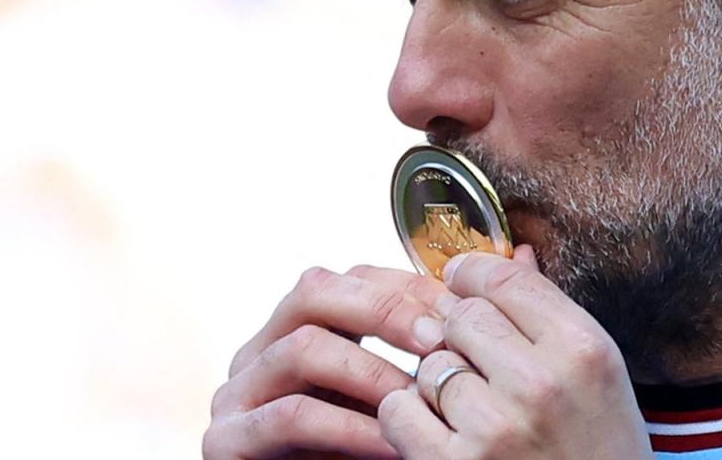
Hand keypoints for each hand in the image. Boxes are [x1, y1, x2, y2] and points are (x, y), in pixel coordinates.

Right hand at [203, 265, 453, 459]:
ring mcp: (238, 393)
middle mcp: (261, 350)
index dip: (405, 287)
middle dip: (384, 309)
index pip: (350, 279)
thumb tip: (493, 296)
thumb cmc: (357, 458)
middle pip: (314, 291)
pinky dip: (349, 427)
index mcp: (298, 329)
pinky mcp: (228, 441)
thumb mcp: (388, 400)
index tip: (458, 308)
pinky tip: (391, 442)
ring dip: (371, 370)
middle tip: (437, 338)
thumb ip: (419, 356)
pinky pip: (292, 415)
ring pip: (301, 347)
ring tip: (420, 397)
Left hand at [377, 246, 654, 459]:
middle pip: (460, 315)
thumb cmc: (601, 455)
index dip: (472, 273)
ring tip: (472, 410)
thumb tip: (515, 254)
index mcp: (583, 351)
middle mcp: (540, 384)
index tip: (462, 280)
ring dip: (438, 382)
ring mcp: (495, 428)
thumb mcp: (598, 378)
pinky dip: (408, 419)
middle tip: (478, 364)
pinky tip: (442, 434)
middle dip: (460, 335)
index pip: (504, 277)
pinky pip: (399, 410)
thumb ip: (550, 314)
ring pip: (429, 364)